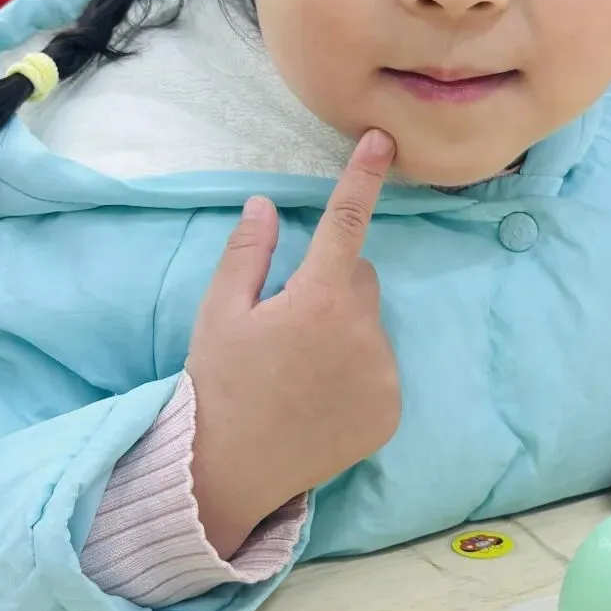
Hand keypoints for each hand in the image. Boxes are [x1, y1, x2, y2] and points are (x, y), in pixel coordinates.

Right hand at [187, 130, 398, 558]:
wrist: (229, 470)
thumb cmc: (218, 383)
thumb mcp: (219, 313)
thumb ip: (246, 254)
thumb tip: (264, 204)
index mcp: (316, 300)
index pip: (346, 223)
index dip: (363, 177)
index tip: (385, 140)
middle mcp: (361, 332)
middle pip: (360, 280)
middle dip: (331, 285)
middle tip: (287, 322)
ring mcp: (382, 374)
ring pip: (371, 325)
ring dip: (346, 331)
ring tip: (300, 369)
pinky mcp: (391, 409)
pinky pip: (381, 368)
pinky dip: (358, 373)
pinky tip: (320, 398)